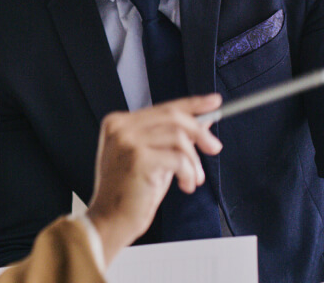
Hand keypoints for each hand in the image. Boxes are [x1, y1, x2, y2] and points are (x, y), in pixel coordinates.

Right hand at [85, 94, 222, 263]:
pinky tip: (184, 184)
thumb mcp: (154, 158)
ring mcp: (127, 141)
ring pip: (179, 137)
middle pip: (173, 116)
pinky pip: (179, 158)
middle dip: (200, 132)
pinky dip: (188, 172)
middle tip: (213, 147)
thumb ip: (172, 139)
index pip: (163, 107)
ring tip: (192, 178)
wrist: (110, 221)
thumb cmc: (129, 194)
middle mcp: (121, 127)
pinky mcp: (139, 158)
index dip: (193, 104)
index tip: (214, 102)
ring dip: (193, 161)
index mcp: (119, 123)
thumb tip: (202, 122)